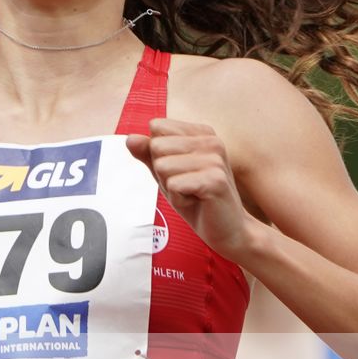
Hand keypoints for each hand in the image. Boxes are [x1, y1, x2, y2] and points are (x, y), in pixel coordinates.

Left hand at [126, 118, 256, 260]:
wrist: (227, 230)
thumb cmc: (196, 199)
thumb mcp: (166, 174)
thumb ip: (147, 154)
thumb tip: (130, 139)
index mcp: (201, 132)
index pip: (156, 129)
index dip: (158, 154)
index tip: (180, 171)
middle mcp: (211, 140)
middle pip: (156, 147)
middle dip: (163, 172)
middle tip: (186, 185)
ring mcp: (215, 159)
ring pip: (162, 166)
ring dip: (171, 188)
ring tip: (192, 193)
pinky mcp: (214, 179)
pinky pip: (173, 185)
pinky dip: (179, 200)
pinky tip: (198, 202)